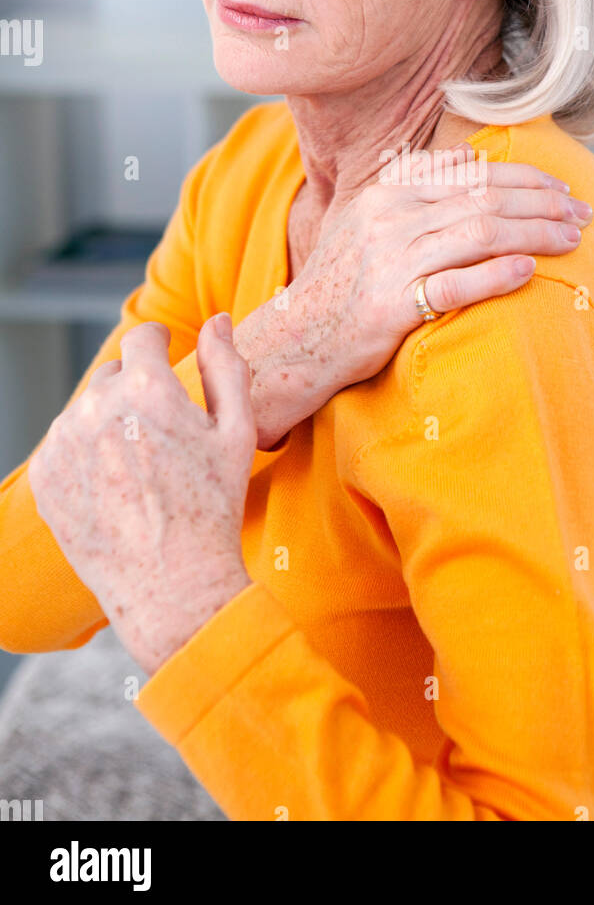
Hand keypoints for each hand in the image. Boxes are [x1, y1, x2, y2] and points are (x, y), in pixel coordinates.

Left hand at [28, 316, 255, 674]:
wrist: (170, 583)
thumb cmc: (212, 507)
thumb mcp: (237, 431)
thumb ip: (227, 366)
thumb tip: (218, 321)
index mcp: (147, 390)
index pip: (142, 339)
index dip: (158, 346)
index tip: (165, 357)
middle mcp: (97, 408)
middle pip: (112, 374)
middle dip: (136, 389)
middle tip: (162, 432)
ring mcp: (64, 443)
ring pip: (86, 410)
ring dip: (109, 421)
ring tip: (140, 465)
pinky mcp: (45, 476)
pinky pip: (64, 445)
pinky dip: (85, 455)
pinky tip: (116, 485)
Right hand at [234, 144, 591, 446]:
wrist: (298, 337)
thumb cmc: (340, 281)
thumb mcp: (366, 218)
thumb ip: (414, 184)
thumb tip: (467, 155)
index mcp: (387, 193)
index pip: (470, 173)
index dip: (524, 177)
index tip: (562, 187)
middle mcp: (389, 219)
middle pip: (484, 198)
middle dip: (543, 202)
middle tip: (583, 212)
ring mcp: (391, 261)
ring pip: (479, 233)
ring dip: (535, 232)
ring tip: (572, 238)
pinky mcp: (392, 306)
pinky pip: (456, 284)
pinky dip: (496, 273)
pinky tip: (530, 269)